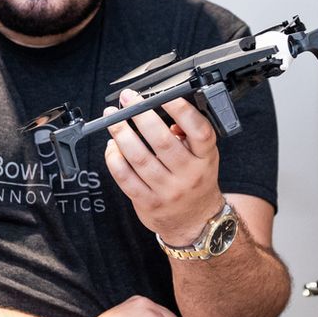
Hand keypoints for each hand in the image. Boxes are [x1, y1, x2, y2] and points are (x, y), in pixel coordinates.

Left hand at [103, 89, 224, 245]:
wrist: (195, 221)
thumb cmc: (195, 182)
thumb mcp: (203, 157)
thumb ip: (188, 136)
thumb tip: (160, 112)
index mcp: (206, 158)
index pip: (199, 131)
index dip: (181, 110)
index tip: (162, 95)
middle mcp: (189, 174)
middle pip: (162, 141)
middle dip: (141, 115)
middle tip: (128, 100)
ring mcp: (168, 191)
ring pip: (139, 158)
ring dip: (122, 135)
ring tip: (113, 120)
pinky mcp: (148, 203)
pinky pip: (125, 178)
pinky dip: (114, 159)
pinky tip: (112, 147)